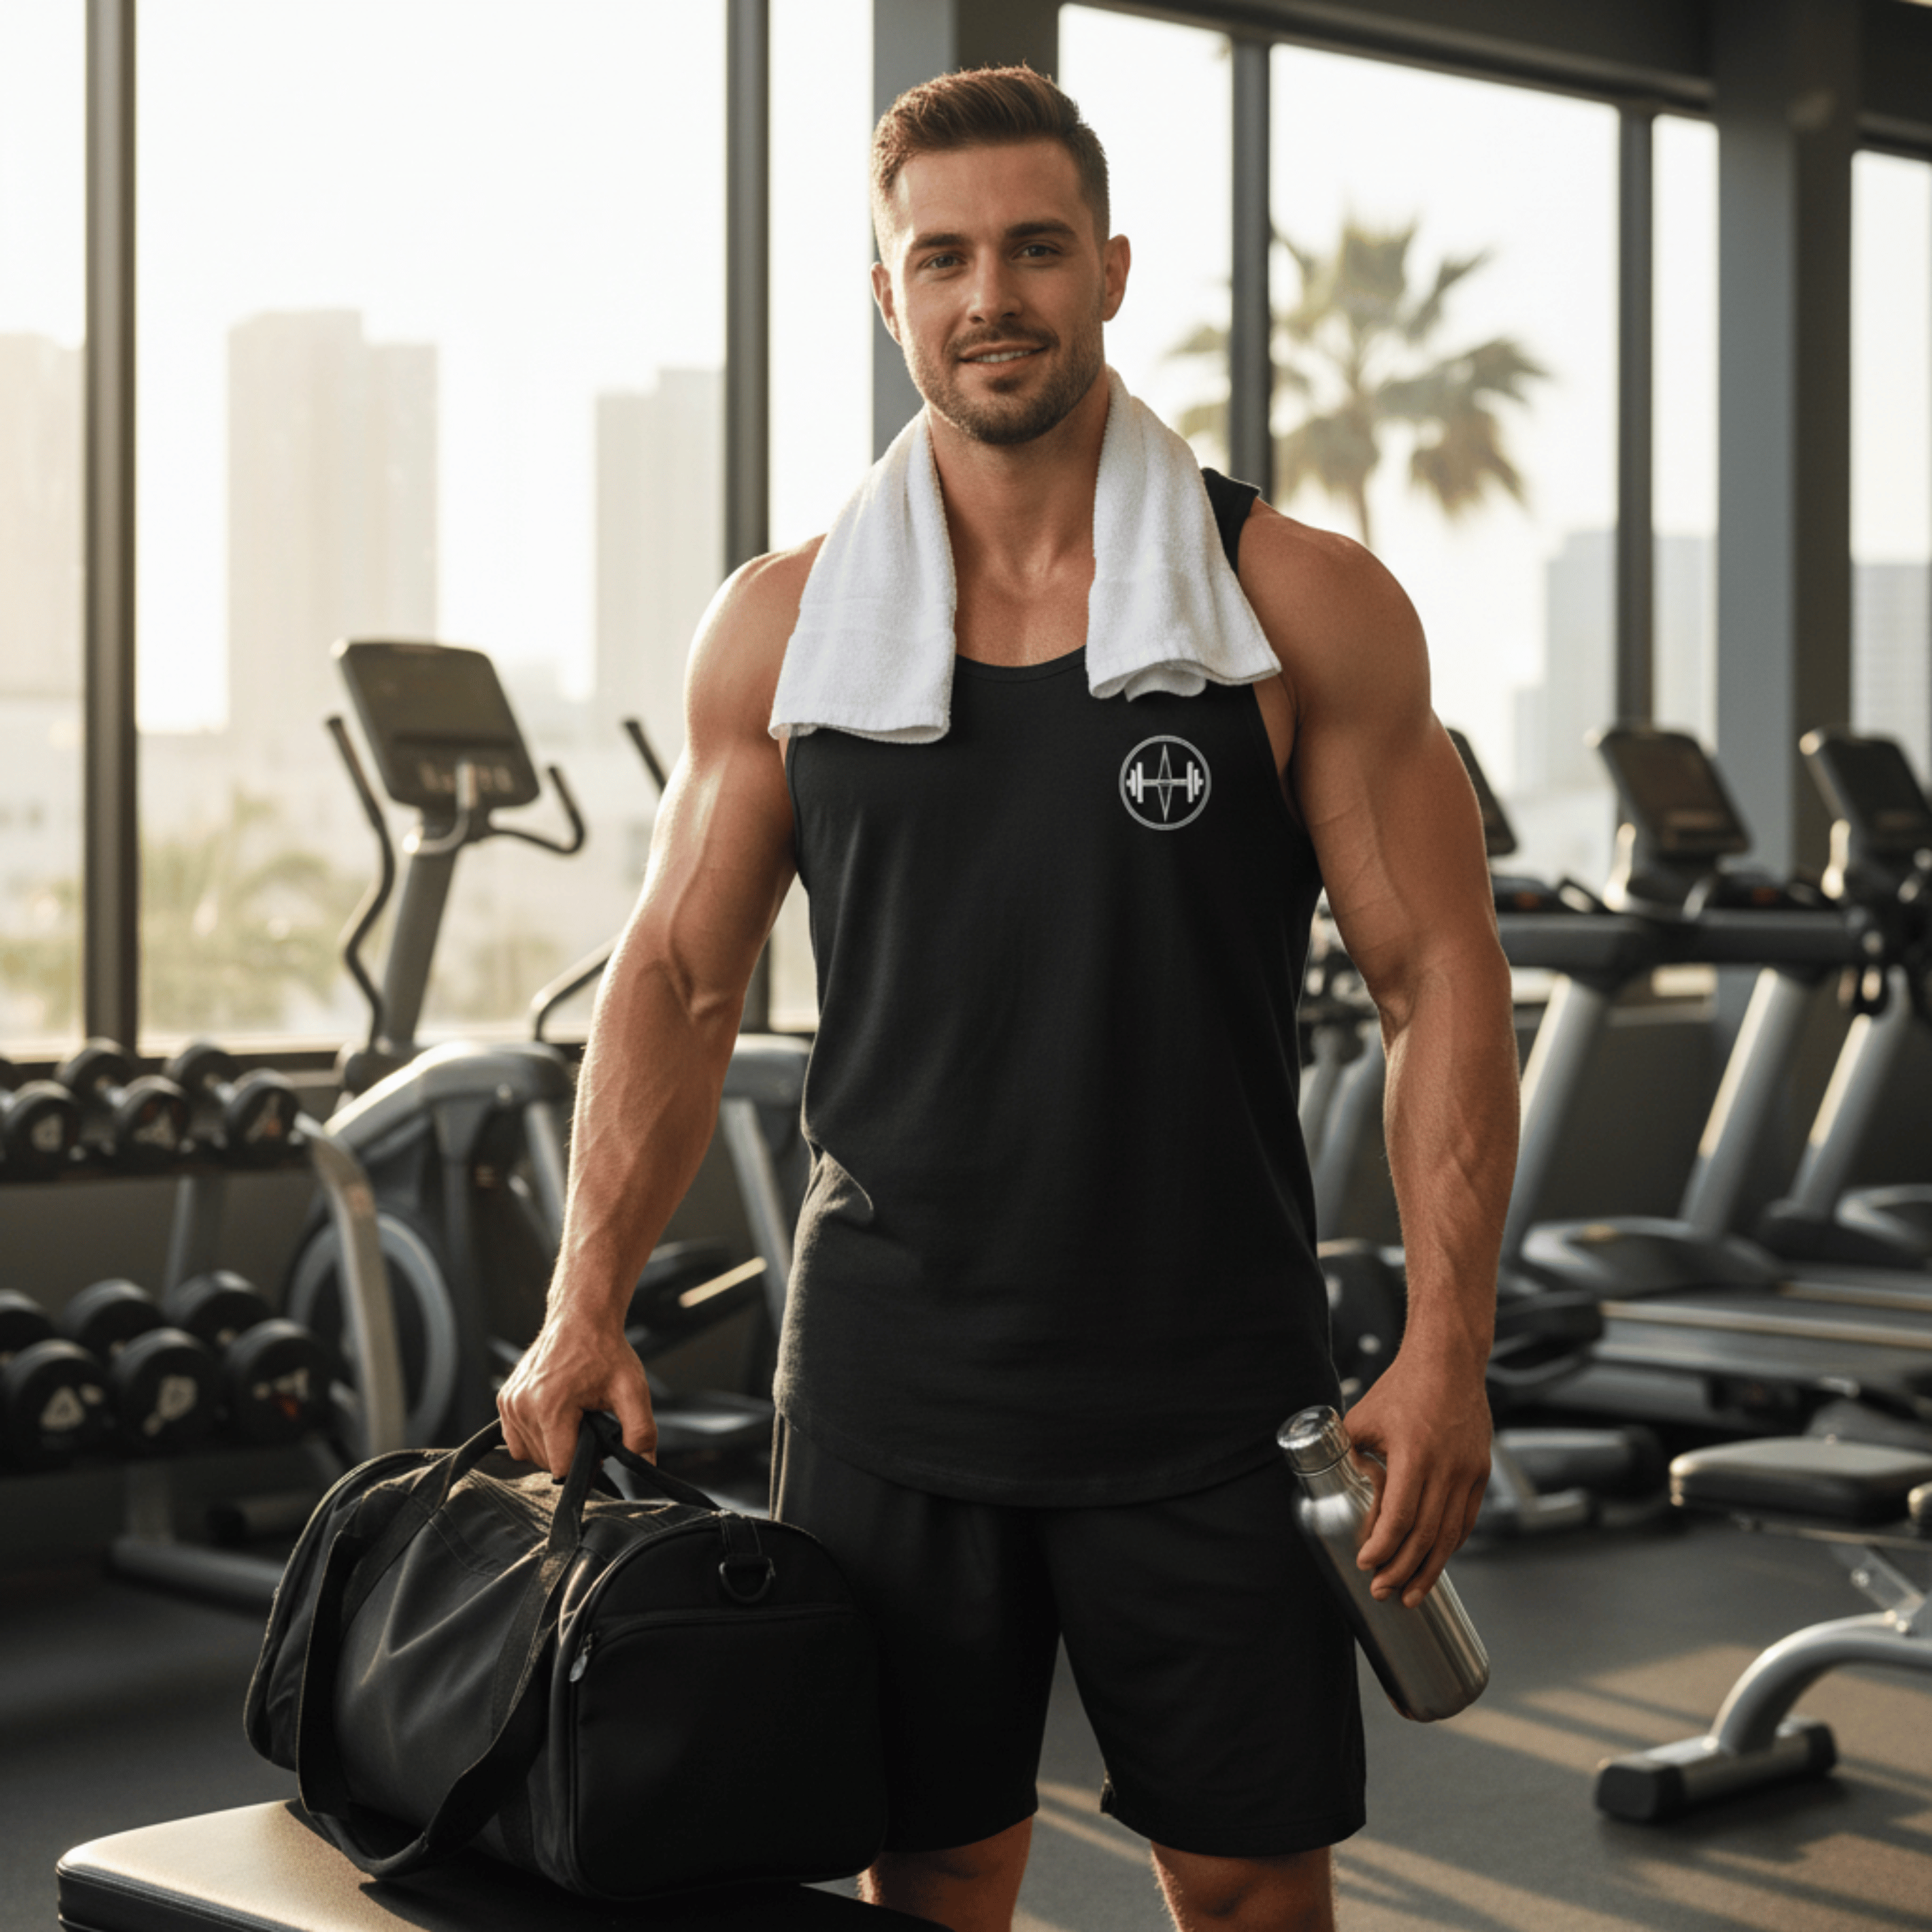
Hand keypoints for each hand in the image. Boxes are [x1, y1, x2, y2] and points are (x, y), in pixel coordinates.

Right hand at [498, 1311, 655, 1479]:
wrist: (581, 1317)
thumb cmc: (604, 1350)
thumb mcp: (633, 1390)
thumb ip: (641, 1432)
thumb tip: (646, 1464)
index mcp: (550, 1408)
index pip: (562, 1467)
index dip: (586, 1461)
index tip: (598, 1438)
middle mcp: (523, 1407)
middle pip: (545, 1463)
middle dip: (570, 1452)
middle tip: (589, 1422)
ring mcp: (510, 1403)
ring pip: (529, 1454)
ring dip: (552, 1446)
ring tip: (573, 1418)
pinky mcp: (504, 1399)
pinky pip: (515, 1439)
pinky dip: (535, 1436)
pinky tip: (555, 1417)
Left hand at [1341, 1354, 1489, 1606]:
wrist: (1448, 1361)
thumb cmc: (1403, 1386)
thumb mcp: (1364, 1418)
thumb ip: (1350, 1455)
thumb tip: (1332, 1487)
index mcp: (1414, 1453)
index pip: (1400, 1516)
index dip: (1383, 1546)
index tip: (1366, 1564)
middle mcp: (1446, 1467)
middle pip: (1426, 1535)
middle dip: (1402, 1570)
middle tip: (1383, 1591)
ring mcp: (1468, 1471)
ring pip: (1450, 1534)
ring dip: (1429, 1568)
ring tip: (1411, 1593)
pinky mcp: (1480, 1472)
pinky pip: (1466, 1519)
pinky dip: (1450, 1545)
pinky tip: (1434, 1561)